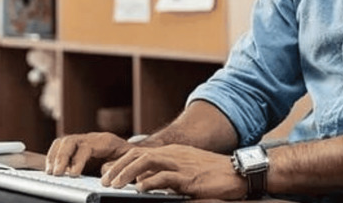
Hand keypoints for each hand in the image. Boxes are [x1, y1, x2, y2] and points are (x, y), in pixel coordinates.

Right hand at [45, 132, 133, 175]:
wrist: (133, 153)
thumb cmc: (131, 158)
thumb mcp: (127, 162)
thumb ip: (115, 166)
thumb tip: (102, 172)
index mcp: (105, 141)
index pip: (86, 146)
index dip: (77, 160)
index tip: (73, 174)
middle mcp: (91, 138)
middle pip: (70, 141)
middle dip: (61, 157)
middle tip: (57, 174)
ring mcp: (83, 141)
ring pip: (63, 142)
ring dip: (54, 157)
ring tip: (51, 172)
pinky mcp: (77, 148)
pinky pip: (61, 147)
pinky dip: (53, 156)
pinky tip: (51, 169)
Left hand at [100, 144, 246, 199]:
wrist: (238, 172)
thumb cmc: (214, 173)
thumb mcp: (187, 169)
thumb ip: (166, 174)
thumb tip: (144, 183)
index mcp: (172, 152)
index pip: (139, 152)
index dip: (121, 162)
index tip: (107, 174)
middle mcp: (174, 154)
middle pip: (138, 155)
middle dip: (118, 167)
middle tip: (105, 181)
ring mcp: (181, 164)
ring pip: (146, 162)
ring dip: (127, 173)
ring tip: (115, 185)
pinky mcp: (188, 177)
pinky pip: (164, 177)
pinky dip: (149, 182)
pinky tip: (139, 190)